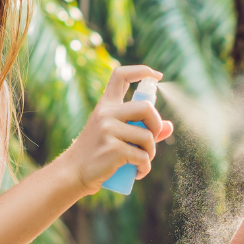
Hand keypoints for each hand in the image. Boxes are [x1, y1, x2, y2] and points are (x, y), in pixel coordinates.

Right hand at [57, 65, 173, 193]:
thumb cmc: (97, 153)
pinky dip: (145, 167)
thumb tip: (169, 126)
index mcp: (106, 105)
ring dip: (151, 152)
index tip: (157, 76)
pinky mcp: (112, 149)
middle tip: (151, 139)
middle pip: (146, 107)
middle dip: (156, 125)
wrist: (73, 173)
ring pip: (147, 136)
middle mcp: (106, 113)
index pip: (121, 75)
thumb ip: (142, 129)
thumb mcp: (116, 135)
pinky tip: (138, 172)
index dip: (141, 70)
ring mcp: (108, 130)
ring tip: (141, 162)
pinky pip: (142, 156)